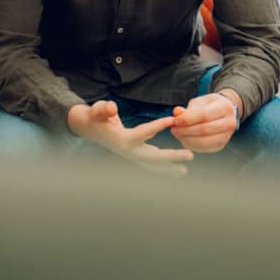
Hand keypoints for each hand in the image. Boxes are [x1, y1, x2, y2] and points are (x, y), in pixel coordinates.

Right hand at [67, 100, 193, 176]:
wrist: (89, 129)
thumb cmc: (95, 117)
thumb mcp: (97, 110)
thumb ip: (103, 109)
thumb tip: (112, 108)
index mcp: (121, 140)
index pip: (142, 133)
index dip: (156, 126)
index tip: (172, 120)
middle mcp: (128, 151)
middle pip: (153, 157)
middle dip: (171, 157)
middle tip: (190, 155)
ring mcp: (131, 156)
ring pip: (152, 165)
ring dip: (168, 168)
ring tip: (184, 172)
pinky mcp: (134, 156)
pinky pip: (151, 164)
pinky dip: (162, 167)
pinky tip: (174, 170)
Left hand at [171, 90, 239, 152]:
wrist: (224, 113)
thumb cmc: (209, 106)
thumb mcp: (199, 102)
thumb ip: (188, 109)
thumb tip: (176, 113)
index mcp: (225, 107)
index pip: (204, 115)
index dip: (188, 119)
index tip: (175, 120)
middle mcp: (230, 123)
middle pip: (204, 130)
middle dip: (186, 131)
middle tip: (174, 129)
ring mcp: (227, 136)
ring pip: (204, 141)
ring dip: (187, 139)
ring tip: (177, 134)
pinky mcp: (221, 145)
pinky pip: (204, 148)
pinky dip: (191, 145)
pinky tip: (184, 139)